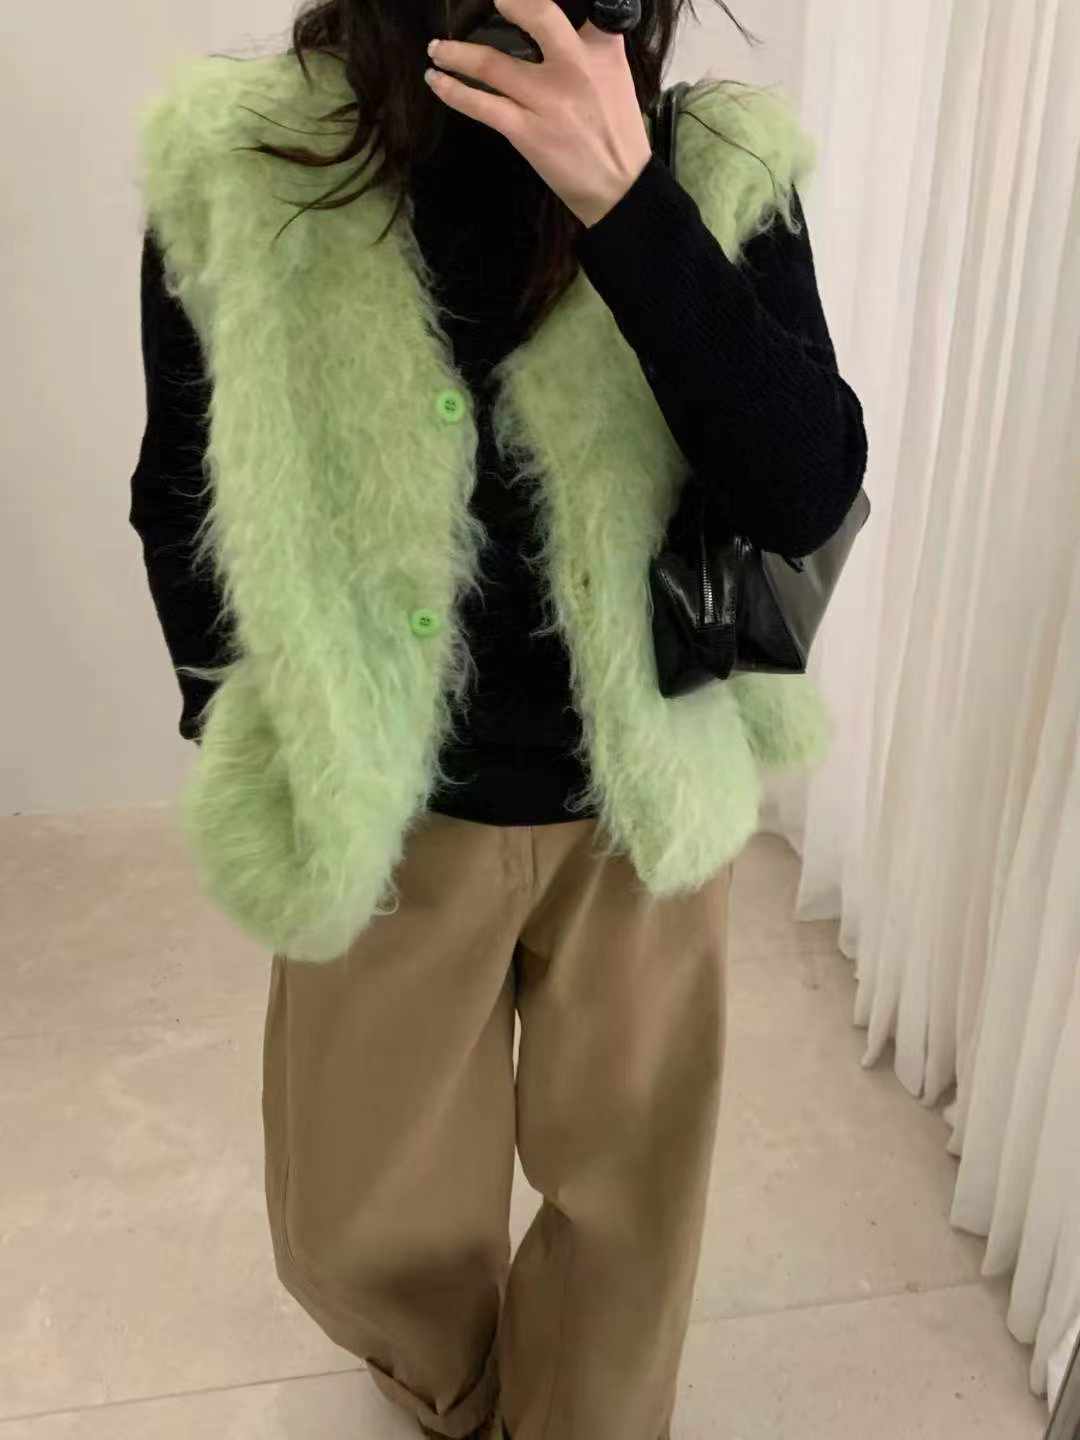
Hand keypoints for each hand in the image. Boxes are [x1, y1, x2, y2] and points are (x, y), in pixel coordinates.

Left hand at [424, 0, 651, 227]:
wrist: (619, 187)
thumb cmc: (616, 133)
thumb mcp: (615, 77)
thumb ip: (593, 45)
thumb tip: (563, 23)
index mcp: (600, 49)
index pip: (577, 6)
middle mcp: (574, 66)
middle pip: (537, 14)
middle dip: (509, 0)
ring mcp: (546, 99)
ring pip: (491, 64)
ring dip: (456, 53)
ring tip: (437, 49)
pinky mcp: (526, 130)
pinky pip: (481, 105)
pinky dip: (453, 91)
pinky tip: (436, 80)